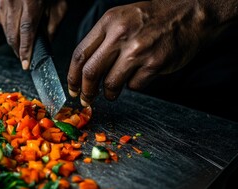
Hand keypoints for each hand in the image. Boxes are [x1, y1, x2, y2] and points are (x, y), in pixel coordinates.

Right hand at [0, 0, 66, 69]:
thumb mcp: (59, 6)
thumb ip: (52, 27)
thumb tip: (45, 46)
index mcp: (31, 2)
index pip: (26, 31)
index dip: (25, 50)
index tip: (25, 65)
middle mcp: (14, 1)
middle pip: (12, 34)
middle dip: (18, 50)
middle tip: (25, 60)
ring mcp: (5, 1)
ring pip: (5, 30)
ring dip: (13, 43)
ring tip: (21, 50)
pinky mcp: (0, 1)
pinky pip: (1, 21)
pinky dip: (7, 30)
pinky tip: (15, 33)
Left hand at [67, 1, 216, 106]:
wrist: (189, 14)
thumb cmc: (152, 18)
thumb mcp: (121, 19)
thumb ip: (102, 40)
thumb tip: (84, 70)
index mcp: (109, 22)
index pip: (80, 54)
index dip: (72, 76)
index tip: (72, 88)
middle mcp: (121, 35)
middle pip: (91, 72)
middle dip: (85, 91)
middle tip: (86, 99)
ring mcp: (138, 50)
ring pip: (111, 84)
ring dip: (108, 94)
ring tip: (111, 92)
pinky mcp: (154, 64)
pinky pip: (134, 86)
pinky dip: (133, 86)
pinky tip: (138, 76)